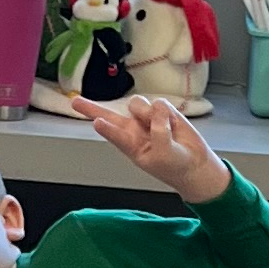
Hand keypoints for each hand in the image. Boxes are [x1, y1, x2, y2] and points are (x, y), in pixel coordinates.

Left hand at [68, 95, 229, 202]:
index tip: (96, 122)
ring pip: (139, 104)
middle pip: (109, 114)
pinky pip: (160, 103)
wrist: (194, 163)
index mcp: (130, 145)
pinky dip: (168, 114)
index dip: (106, 128)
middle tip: (74, 102)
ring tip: (165, 130)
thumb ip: (158, 132)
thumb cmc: (174, 165)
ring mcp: (146, 119)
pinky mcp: (162, 111)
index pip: (113, 133)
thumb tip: (156, 108)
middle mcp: (133, 129)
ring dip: (151, 114)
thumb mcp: (163, 154)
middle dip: (91, 108)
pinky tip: (174, 125)